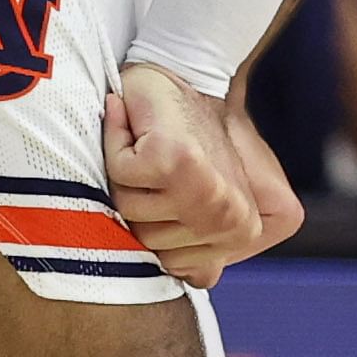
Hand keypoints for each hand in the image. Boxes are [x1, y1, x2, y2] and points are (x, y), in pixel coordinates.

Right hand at [107, 60, 302, 288]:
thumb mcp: (197, 199)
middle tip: (157, 162)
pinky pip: (119, 174)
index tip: (167, 188)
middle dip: (135, 197)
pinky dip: (116, 142)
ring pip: (127, 209)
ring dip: (125, 170)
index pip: (164, 262)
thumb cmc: (189, 141)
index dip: (149, 222)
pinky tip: (140, 125)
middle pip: (142, 239)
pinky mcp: (177, 164)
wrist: (187, 74)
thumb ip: (198, 245)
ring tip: (151, 144)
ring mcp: (207, 194)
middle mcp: (231, 221)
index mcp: (240, 235)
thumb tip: (200, 281)